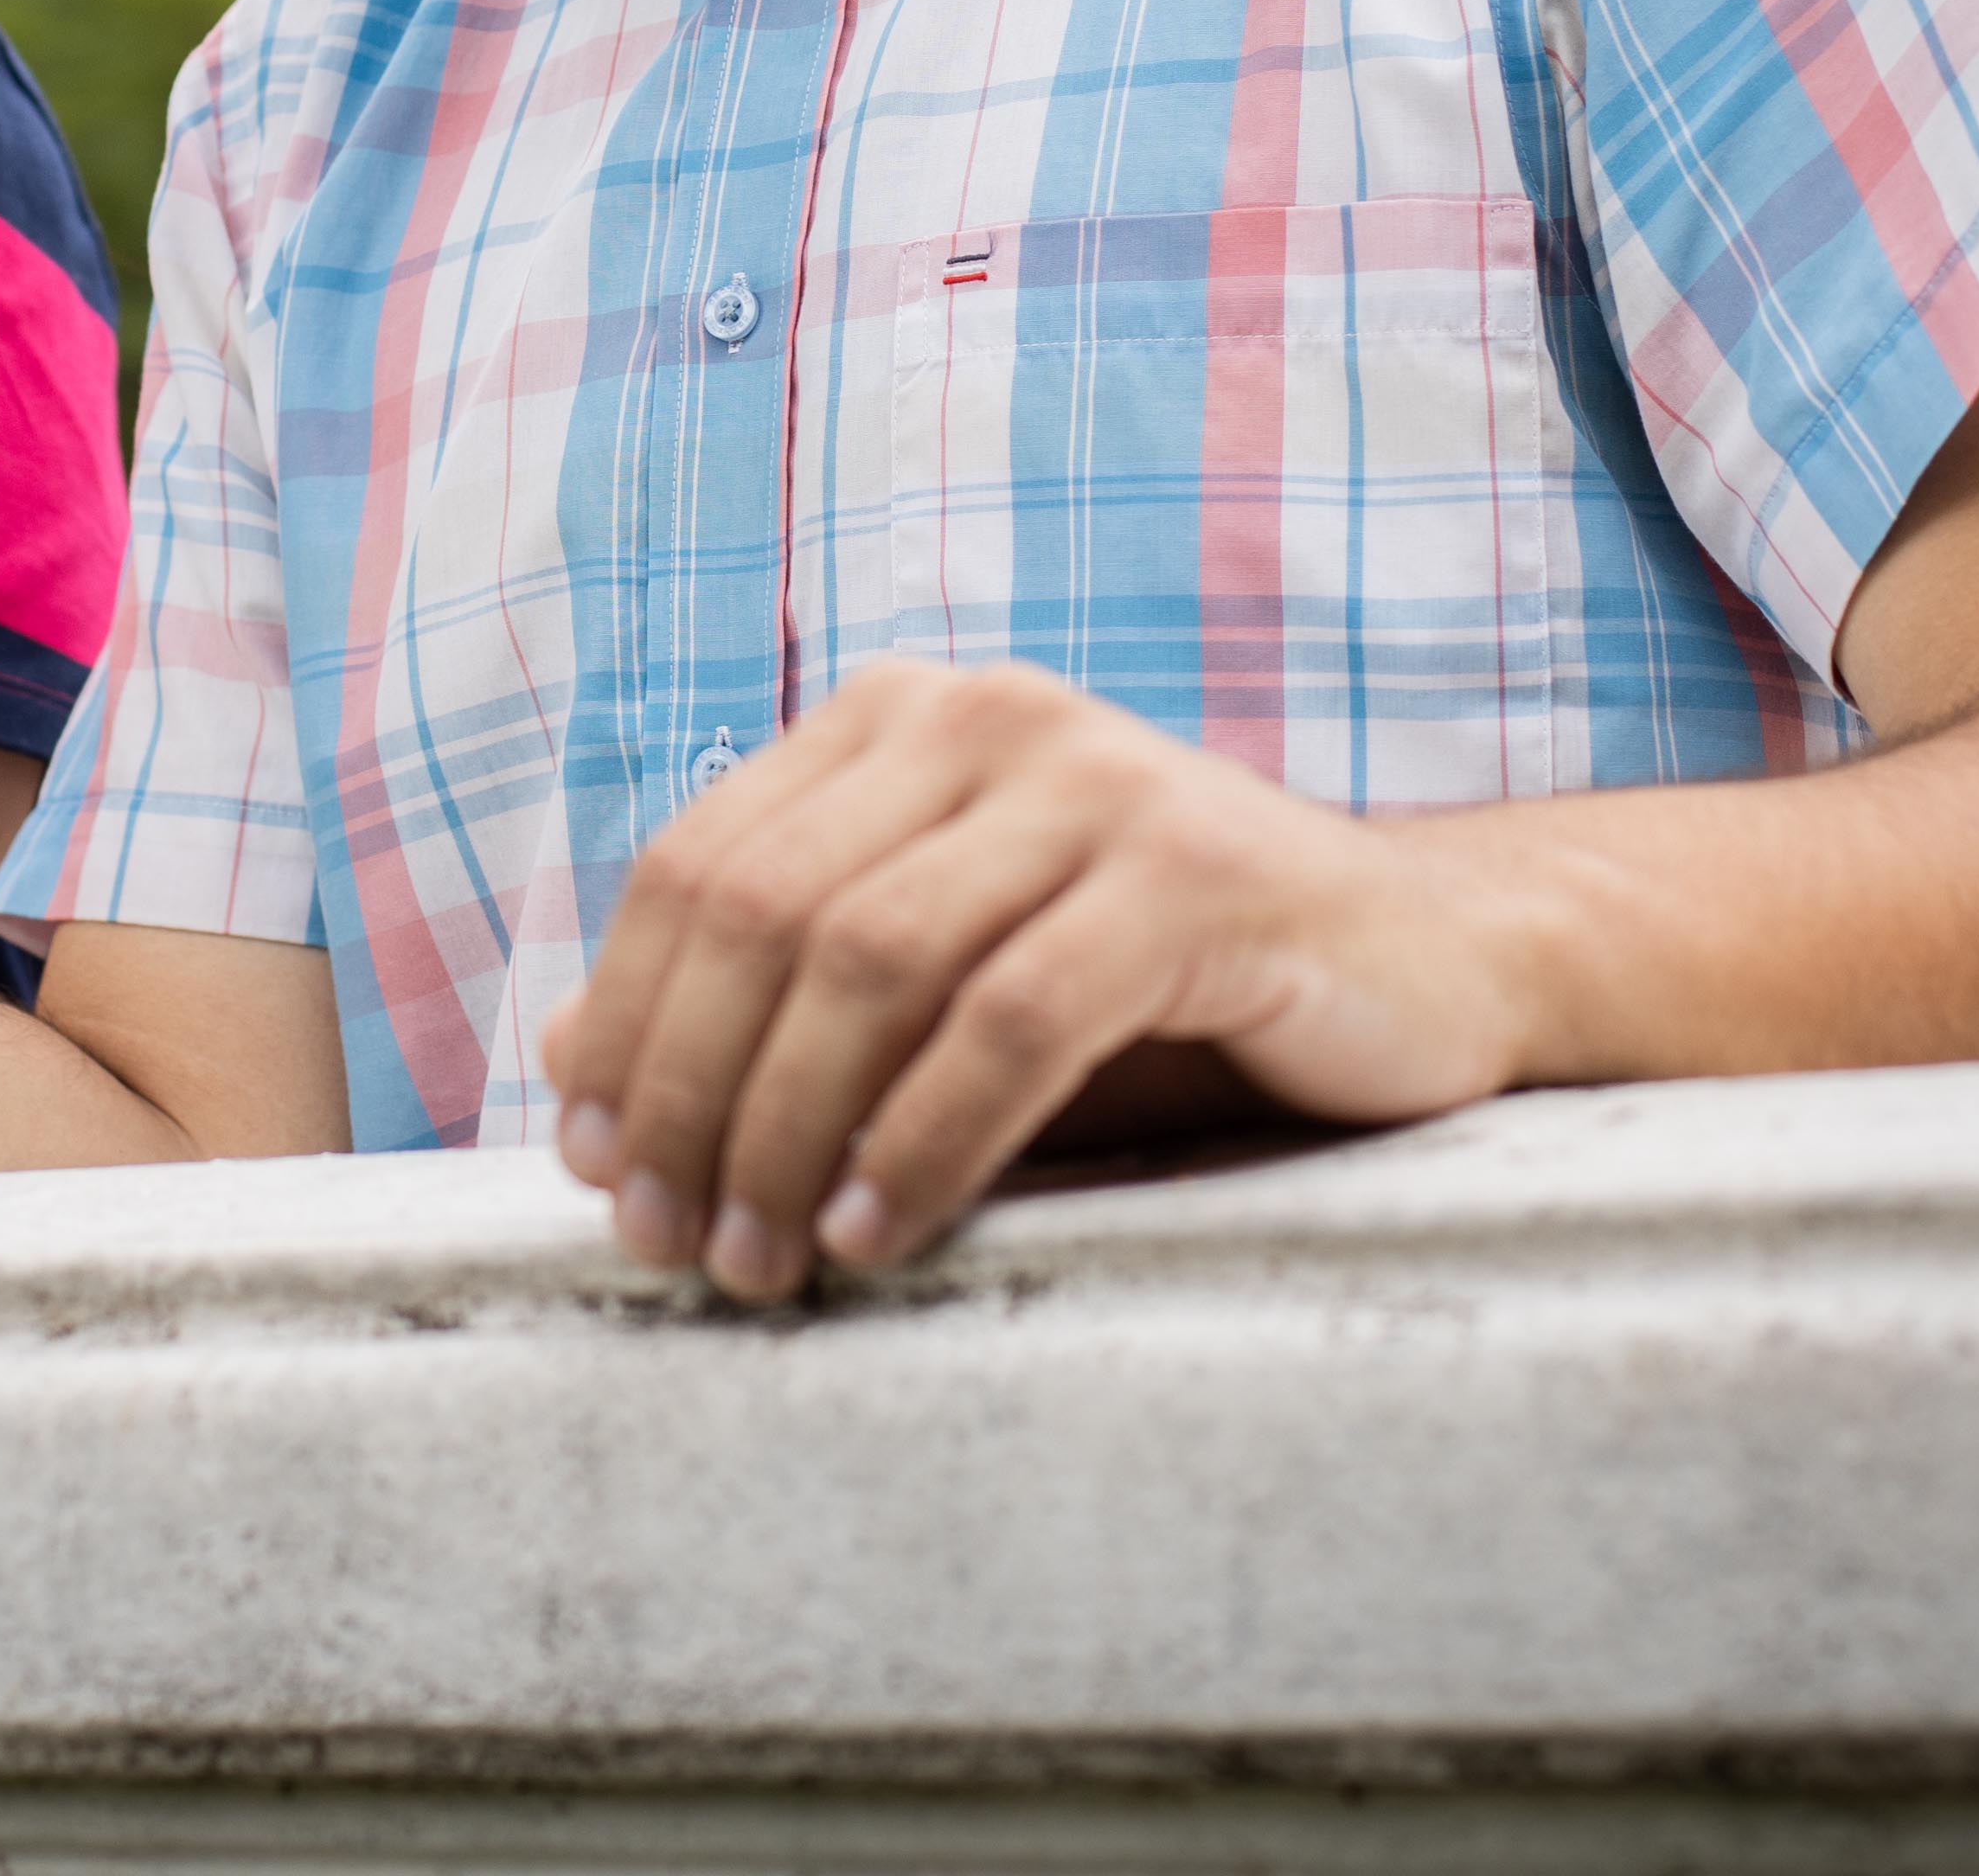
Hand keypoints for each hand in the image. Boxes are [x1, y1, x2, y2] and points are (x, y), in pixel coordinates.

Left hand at [535, 660, 1523, 1302]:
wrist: (1420, 966)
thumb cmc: (1155, 997)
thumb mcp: (937, 988)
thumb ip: (769, 1002)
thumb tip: (559, 1053)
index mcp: (897, 720)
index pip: (698, 868)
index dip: (627, 1026)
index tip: (593, 1174)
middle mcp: (984, 715)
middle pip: (764, 913)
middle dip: (694, 1098)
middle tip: (672, 1247)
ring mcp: (1097, 778)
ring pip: (871, 962)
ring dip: (793, 1134)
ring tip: (766, 1263)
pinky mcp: (1198, 868)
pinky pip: (1013, 1018)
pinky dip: (926, 1139)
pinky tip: (883, 1231)